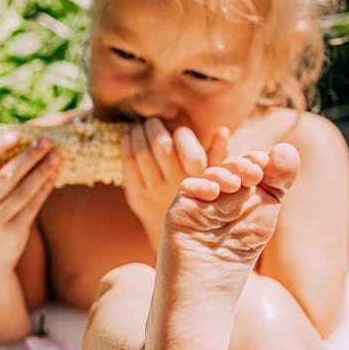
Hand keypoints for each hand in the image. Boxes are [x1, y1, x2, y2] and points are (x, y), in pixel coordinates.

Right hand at [0, 132, 58, 276]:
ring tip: (55, 157)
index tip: (16, 134)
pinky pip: (33, 207)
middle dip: (29, 157)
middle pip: (7, 176)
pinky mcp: (14, 232)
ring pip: (24, 191)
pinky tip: (53, 177)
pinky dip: (44, 190)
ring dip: (41, 172)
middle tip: (45, 142)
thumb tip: (18, 149)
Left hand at [120, 118, 228, 248]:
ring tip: (140, 125)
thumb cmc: (199, 192)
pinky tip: (129, 132)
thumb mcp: (214, 175)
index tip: (178, 130)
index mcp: (198, 179)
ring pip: (141, 152)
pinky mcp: (136, 194)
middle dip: (154, 127)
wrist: (174, 229)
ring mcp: (154, 191)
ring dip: (138, 132)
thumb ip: (219, 154)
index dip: (182, 134)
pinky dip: (126, 142)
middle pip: (160, 146)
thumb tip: (222, 130)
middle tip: (152, 120)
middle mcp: (175, 186)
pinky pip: (127, 162)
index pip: (188, 150)